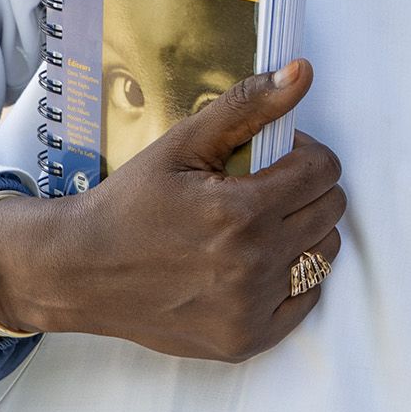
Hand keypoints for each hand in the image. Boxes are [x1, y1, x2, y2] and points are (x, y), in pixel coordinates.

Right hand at [0, 60, 344, 362]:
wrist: (80, 271)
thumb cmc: (131, 202)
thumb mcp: (183, 143)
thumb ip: (247, 105)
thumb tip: (303, 71)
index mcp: (240, 212)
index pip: (324, 170)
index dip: (303, 153)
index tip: (272, 157)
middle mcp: (251, 265)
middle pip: (330, 211)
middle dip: (306, 189)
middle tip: (264, 187)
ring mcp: (250, 308)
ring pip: (325, 254)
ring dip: (304, 232)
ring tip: (260, 224)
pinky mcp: (245, 340)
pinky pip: (307, 300)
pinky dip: (292, 278)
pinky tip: (256, 262)